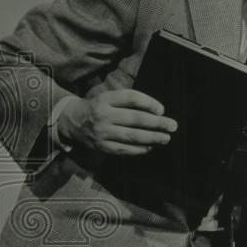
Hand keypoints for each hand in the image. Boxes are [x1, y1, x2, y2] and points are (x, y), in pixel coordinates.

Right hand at [58, 89, 177, 154]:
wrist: (72, 121)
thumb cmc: (100, 107)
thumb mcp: (109, 98)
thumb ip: (130, 102)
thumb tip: (158, 113)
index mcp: (105, 99)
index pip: (130, 98)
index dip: (148, 103)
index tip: (162, 110)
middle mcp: (103, 115)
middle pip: (135, 119)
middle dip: (157, 123)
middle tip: (173, 125)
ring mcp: (102, 132)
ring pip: (132, 136)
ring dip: (152, 137)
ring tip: (166, 138)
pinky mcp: (102, 146)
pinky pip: (125, 149)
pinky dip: (140, 149)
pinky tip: (150, 147)